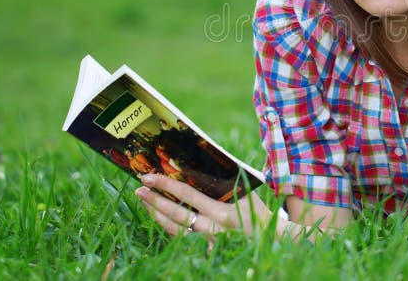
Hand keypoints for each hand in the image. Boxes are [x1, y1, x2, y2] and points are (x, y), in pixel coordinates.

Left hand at [135, 173, 271, 241]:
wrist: (267, 239)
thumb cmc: (256, 209)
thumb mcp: (245, 190)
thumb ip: (225, 176)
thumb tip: (204, 157)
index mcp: (222, 211)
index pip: (188, 196)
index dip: (166, 185)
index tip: (150, 177)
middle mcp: (212, 229)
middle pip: (175, 214)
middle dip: (154, 200)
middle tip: (139, 188)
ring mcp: (206, 242)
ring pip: (174, 229)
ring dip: (156, 214)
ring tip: (144, 200)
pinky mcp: (203, 249)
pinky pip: (180, 238)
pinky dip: (167, 226)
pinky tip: (158, 216)